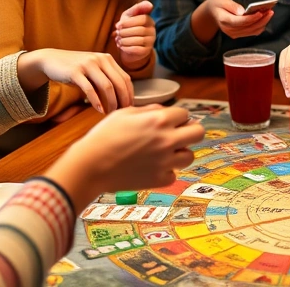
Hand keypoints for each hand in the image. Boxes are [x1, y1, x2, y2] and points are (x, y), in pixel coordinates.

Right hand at [18, 49, 132, 112]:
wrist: (51, 60)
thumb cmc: (76, 69)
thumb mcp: (94, 69)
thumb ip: (107, 78)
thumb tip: (122, 97)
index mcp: (107, 59)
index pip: (125, 78)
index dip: (129, 94)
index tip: (129, 106)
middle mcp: (100, 59)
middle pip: (119, 83)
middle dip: (123, 99)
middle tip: (123, 112)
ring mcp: (87, 64)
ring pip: (107, 86)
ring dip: (111, 102)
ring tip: (111, 113)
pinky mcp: (75, 72)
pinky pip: (89, 89)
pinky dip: (96, 101)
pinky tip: (99, 110)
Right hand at [47, 105, 204, 208]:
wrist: (91, 166)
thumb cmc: (104, 136)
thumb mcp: (125, 112)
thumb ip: (149, 110)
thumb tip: (164, 111)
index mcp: (160, 120)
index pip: (185, 114)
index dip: (177, 117)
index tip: (169, 121)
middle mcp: (167, 140)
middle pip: (199, 133)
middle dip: (190, 131)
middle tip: (179, 134)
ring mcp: (165, 161)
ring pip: (189, 156)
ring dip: (180, 152)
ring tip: (165, 152)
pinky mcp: (160, 179)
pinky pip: (173, 174)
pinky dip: (165, 171)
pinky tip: (152, 167)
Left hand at [115, 0, 155, 66]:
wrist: (129, 45)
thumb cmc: (128, 27)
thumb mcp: (129, 15)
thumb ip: (137, 8)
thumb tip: (150, 4)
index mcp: (149, 20)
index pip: (143, 19)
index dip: (128, 22)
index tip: (118, 25)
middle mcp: (152, 31)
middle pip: (140, 30)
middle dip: (125, 32)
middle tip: (117, 33)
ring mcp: (151, 42)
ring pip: (138, 40)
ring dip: (125, 40)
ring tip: (118, 40)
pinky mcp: (146, 51)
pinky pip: (137, 49)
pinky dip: (126, 48)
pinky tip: (121, 46)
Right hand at [204, 0, 272, 39]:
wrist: (212, 13)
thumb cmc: (217, 4)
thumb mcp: (222, 0)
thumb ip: (232, 6)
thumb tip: (242, 12)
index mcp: (224, 20)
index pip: (239, 22)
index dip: (251, 18)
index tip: (261, 12)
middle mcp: (229, 30)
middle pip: (248, 27)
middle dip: (261, 20)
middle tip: (270, 11)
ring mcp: (234, 34)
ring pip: (252, 31)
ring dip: (262, 23)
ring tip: (270, 13)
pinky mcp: (239, 34)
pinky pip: (252, 32)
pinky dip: (260, 26)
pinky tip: (265, 18)